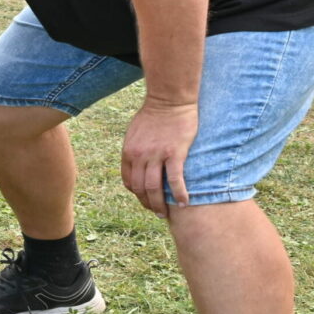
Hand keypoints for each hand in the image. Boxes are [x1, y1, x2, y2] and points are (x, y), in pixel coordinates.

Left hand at [121, 97, 197, 217]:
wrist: (168, 100)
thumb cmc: (153, 115)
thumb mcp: (134, 133)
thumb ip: (135, 150)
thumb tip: (137, 164)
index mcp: (129, 151)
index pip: (129, 181)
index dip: (137, 194)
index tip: (145, 200)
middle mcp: (139, 155)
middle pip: (140, 188)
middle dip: (148, 204)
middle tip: (157, 212)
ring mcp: (156, 155)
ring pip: (154, 188)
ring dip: (160, 205)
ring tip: (167, 214)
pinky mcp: (174, 153)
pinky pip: (175, 180)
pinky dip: (179, 194)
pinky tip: (184, 202)